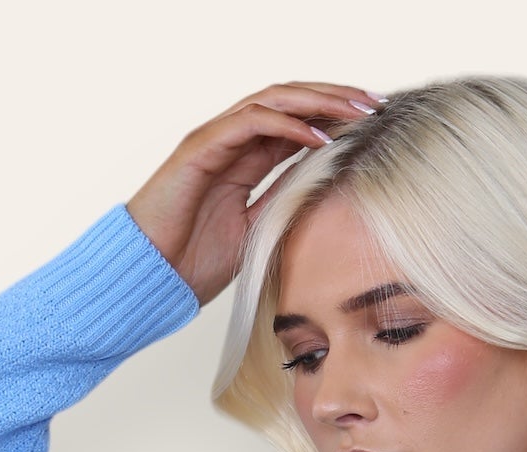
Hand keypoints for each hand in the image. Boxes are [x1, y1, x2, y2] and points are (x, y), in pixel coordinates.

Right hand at [126, 82, 383, 304]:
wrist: (150, 277)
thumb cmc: (193, 263)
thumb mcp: (255, 232)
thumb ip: (283, 203)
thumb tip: (324, 191)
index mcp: (245, 160)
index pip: (297, 124)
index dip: (335, 118)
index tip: (374, 124)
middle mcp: (232, 140)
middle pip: (291, 102)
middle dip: (335, 99)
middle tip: (375, 104)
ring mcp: (216, 139)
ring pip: (275, 101)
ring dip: (319, 102)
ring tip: (356, 110)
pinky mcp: (201, 147)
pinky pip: (252, 122)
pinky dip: (288, 125)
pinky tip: (319, 136)